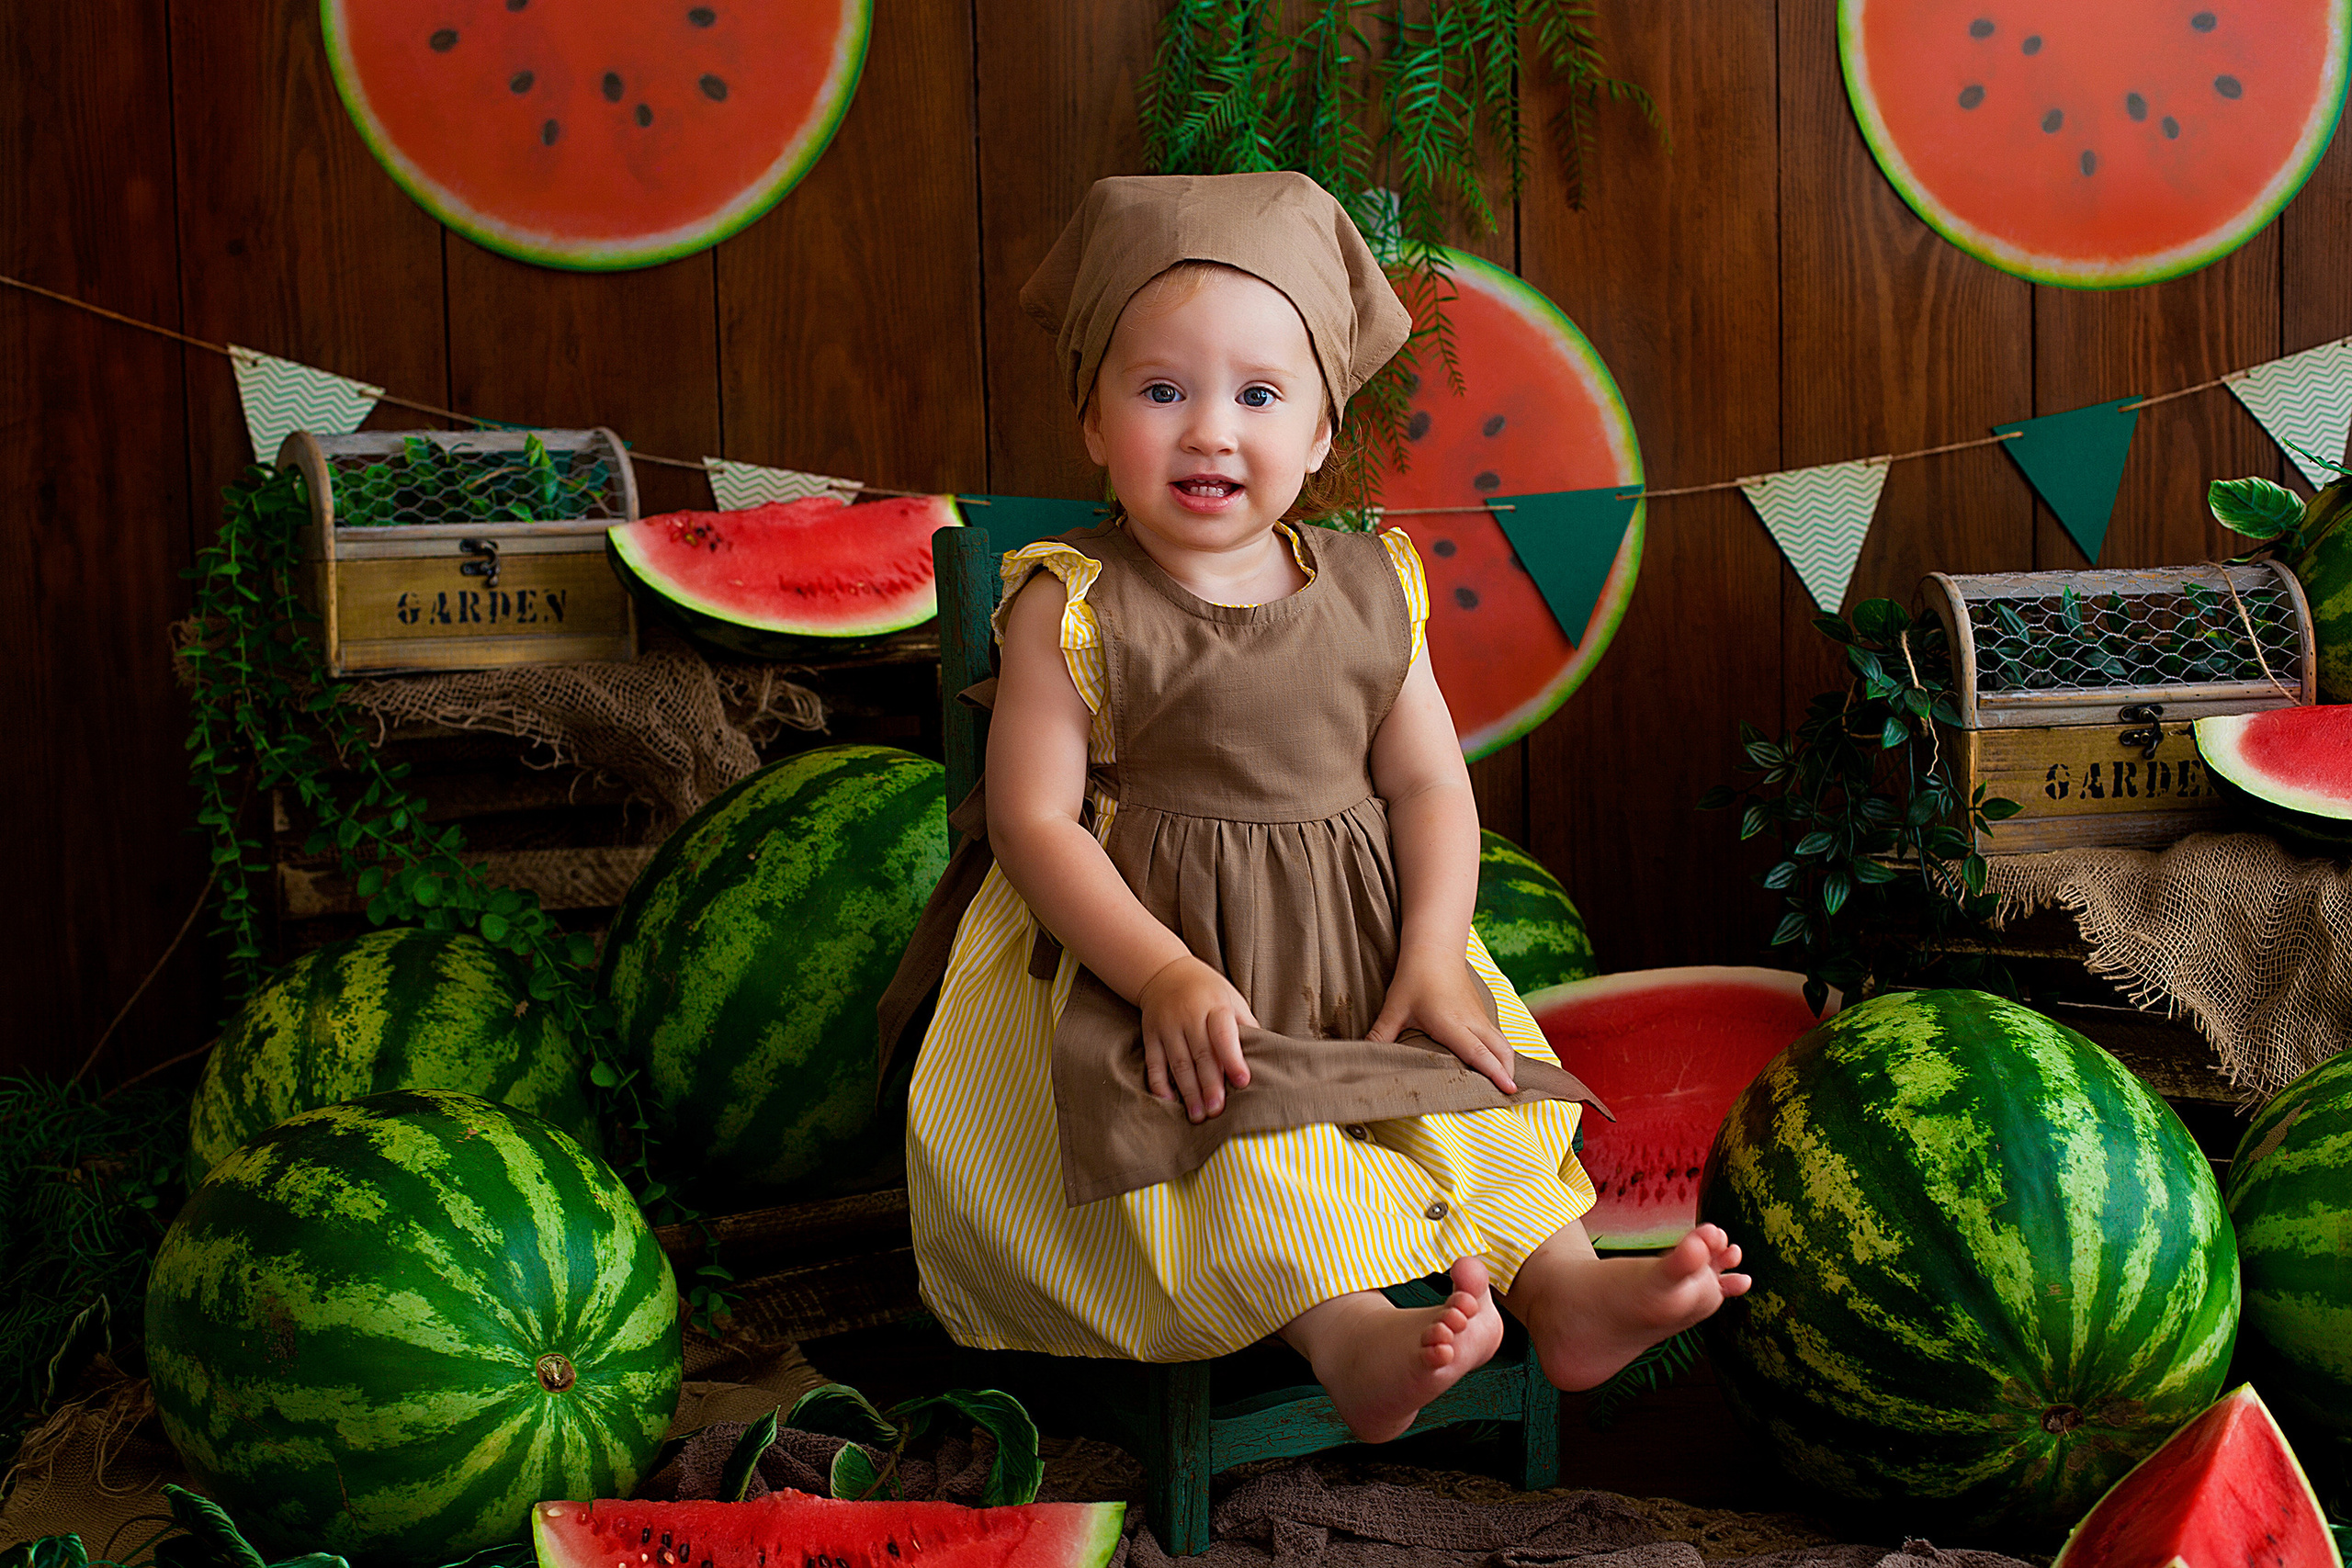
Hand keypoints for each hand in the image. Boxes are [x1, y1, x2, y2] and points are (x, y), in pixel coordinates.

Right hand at [1137, 955, 1257, 1122]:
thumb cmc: (1208, 992)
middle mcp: (1189, 1015)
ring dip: (1188, 1091)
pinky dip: (1159, 1083)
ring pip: (1178, 1062)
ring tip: (1198, 1115)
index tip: (1243, 1083)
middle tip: (1217, 1111)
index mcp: (1215, 1006)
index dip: (1233, 1059)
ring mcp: (1167, 1025)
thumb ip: (1246, 1026)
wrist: (1165, 972)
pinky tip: (1169, 1102)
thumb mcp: (1231, 999)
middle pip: (1201, 1054)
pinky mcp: (1150, 1034)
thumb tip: (1266, 1055)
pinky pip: (1154, 1062)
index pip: (1223, 1034)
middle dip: (1209, 1085)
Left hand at [1367, 953, 1518, 1095]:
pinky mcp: (1480, 1012)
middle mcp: (1471, 1021)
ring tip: (1505, 1085)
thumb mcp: (1394, 1008)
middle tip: (1508, 1095)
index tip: (1508, 1089)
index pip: (1478, 1052)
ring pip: (1502, 1043)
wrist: (1434, 948)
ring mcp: (1479, 1016)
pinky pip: (1497, 1036)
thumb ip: (1380, 1035)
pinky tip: (1495, 1063)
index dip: (1494, 1072)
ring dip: (1507, 1063)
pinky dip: (1501, 1051)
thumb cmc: (1414, 977)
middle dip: (1508, 1074)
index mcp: (1451, 1023)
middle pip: (1500, 1051)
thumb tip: (1362, 1056)